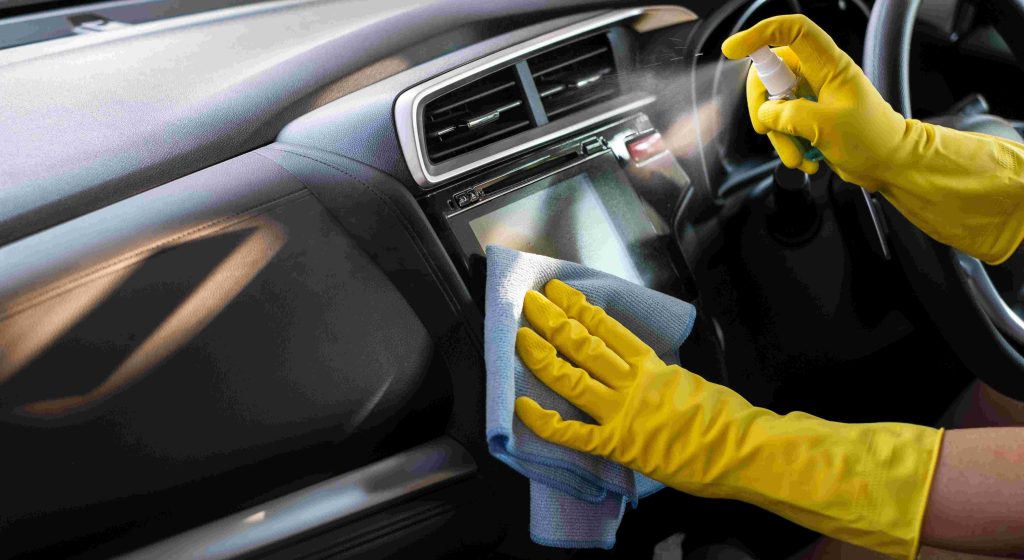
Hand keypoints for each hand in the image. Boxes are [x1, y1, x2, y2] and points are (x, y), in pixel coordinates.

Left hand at [515, 279, 941, 558]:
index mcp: (653, 365)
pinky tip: (522, 406)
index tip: (560, 292)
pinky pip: (573, 432)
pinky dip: (545, 420)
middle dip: (553, 320)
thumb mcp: (692, 382)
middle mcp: (633, 382)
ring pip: (573, 378)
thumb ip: (662, 374)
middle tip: (531, 302)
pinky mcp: (618, 444)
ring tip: (522, 336)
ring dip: (543, 355)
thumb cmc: (727, 419)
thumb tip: (647, 370)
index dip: (580, 308)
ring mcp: (624, 412)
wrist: (745, 448)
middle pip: (584, 344)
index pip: (609, 328)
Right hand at [722, 14, 906, 183]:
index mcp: (829, 65)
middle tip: (766, 130)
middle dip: (762, 106)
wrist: (888, 163)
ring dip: (778, 136)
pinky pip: (781, 124)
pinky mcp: (807, 117)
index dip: (761, 33)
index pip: (792, 31)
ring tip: (797, 155)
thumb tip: (766, 113)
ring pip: (773, 105)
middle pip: (770, 73)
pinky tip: (804, 157)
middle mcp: (817, 75)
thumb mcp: (827, 127)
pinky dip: (786, 144)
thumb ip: (789, 115)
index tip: (734, 49)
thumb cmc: (873, 140)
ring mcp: (810, 96)